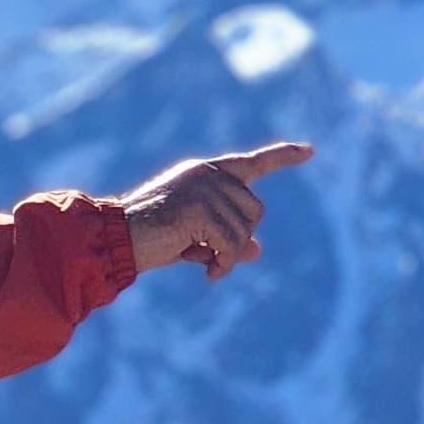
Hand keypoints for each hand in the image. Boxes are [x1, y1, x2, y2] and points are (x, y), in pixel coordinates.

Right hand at [120, 141, 312, 281]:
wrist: (113, 238)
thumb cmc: (146, 237)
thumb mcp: (193, 237)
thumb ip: (225, 237)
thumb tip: (256, 250)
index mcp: (204, 172)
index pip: (252, 163)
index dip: (282, 157)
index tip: (309, 151)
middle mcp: (208, 174)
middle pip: (254, 209)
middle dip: (239, 236)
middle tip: (211, 255)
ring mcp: (204, 189)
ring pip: (244, 231)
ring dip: (228, 254)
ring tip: (203, 263)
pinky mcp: (200, 210)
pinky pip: (231, 245)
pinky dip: (223, 264)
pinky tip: (207, 272)